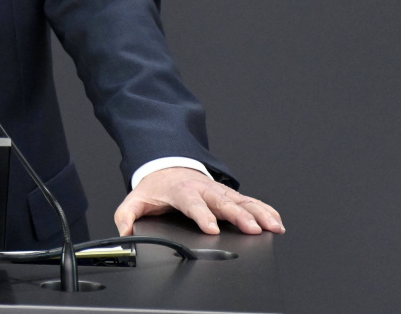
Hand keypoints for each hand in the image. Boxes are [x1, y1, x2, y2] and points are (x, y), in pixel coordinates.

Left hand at [114, 167, 283, 235]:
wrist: (167, 167)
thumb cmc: (156, 187)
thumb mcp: (137, 199)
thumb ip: (127, 215)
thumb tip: (124, 231)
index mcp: (182, 191)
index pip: (193, 204)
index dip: (203, 216)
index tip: (212, 228)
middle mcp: (203, 190)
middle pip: (222, 203)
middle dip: (238, 216)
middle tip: (252, 228)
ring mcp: (218, 191)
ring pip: (240, 201)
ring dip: (258, 213)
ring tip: (273, 226)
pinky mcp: (228, 195)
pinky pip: (249, 201)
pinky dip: (264, 209)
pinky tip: (276, 220)